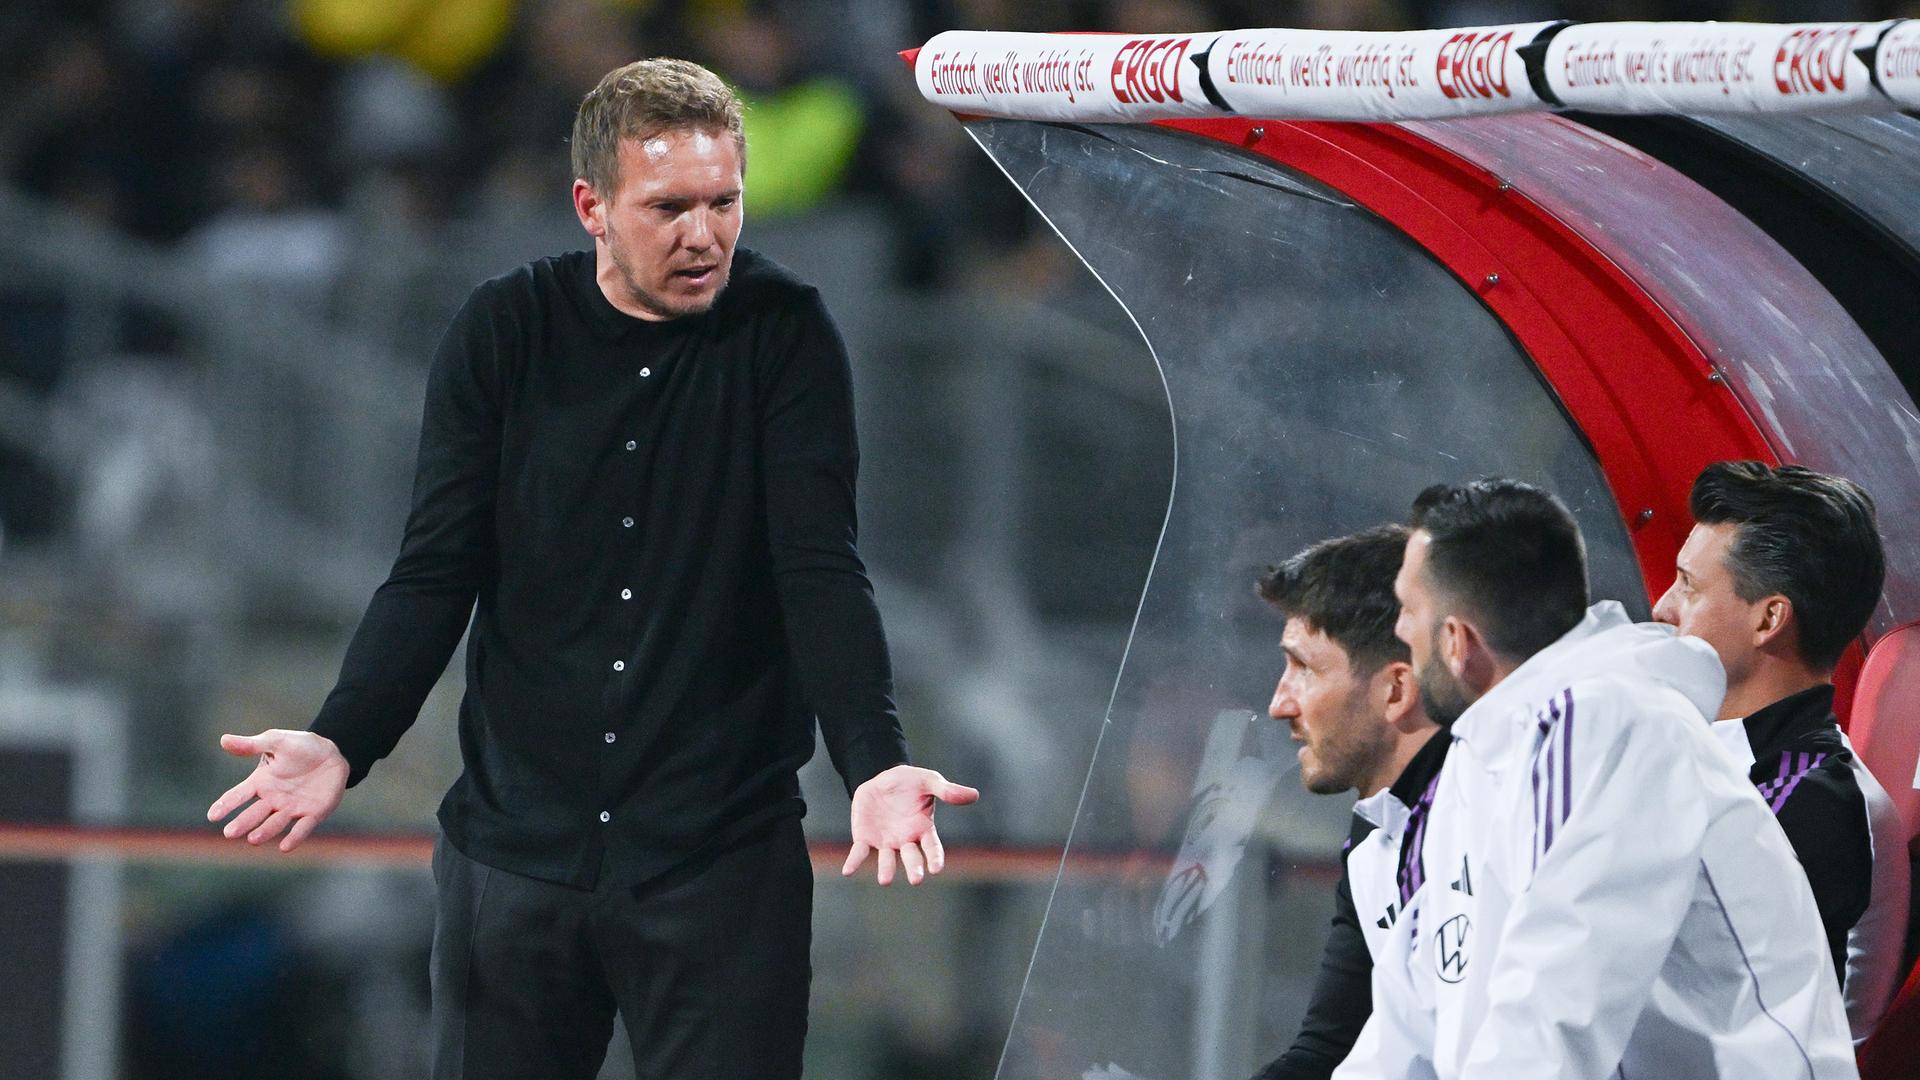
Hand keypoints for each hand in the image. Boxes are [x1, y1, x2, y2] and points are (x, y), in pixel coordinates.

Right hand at [207, 730, 349, 852]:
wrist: (331, 754)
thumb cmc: (300, 746)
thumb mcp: (276, 741)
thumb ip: (252, 745)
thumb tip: (223, 740)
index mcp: (261, 783)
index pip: (238, 795)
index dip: (226, 805)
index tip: (212, 816)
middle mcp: (273, 799)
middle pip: (254, 814)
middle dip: (242, 823)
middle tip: (230, 833)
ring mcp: (292, 808)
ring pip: (275, 823)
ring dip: (264, 831)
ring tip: (253, 840)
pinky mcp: (313, 814)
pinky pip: (302, 828)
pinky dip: (294, 837)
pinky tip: (285, 847)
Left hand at [842, 764, 979, 884]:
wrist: (881, 778)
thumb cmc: (910, 782)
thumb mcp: (929, 781)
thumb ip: (947, 790)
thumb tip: (974, 795)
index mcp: (923, 829)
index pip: (932, 847)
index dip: (934, 858)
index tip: (936, 868)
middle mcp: (905, 840)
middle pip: (911, 858)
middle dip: (913, 869)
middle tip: (916, 880)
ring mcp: (885, 842)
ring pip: (887, 860)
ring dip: (886, 870)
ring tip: (886, 880)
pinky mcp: (865, 838)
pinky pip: (859, 853)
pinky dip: (854, 862)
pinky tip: (847, 871)